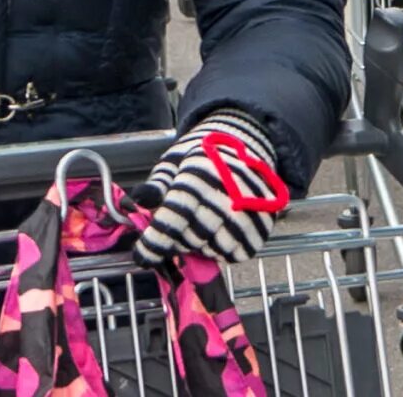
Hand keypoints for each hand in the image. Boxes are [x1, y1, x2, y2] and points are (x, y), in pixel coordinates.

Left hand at [134, 110, 287, 266]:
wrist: (247, 146)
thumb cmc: (204, 158)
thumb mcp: (176, 162)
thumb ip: (158, 184)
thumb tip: (139, 200)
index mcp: (199, 175)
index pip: (172, 219)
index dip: (154, 243)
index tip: (142, 257)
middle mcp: (226, 194)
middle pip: (190, 238)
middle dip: (176, 241)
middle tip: (174, 233)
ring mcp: (248, 211)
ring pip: (211, 249)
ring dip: (199, 246)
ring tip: (199, 227)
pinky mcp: (262, 225)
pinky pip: (235, 254)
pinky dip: (222, 250)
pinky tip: (218, 233)